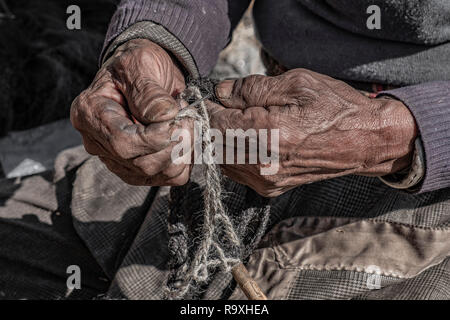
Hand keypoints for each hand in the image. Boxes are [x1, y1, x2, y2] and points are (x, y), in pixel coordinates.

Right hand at [71, 39, 191, 185]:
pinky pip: (166, 178)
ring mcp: (116, 159)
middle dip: (172, 144)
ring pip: (155, 174)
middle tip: (187, 118)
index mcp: (90, 113)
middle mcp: (98, 142)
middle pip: (140, 164)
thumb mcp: (141, 64)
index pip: (122, 142)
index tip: (176, 116)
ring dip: (181, 152)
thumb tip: (165, 117)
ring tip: (186, 124)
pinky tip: (184, 139)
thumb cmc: (139, 65)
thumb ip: (149, 92)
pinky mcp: (137, 169)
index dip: (155, 137)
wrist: (147, 74)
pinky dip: (184, 161)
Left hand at [208, 69, 417, 196]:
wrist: (364, 141)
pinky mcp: (270, 188)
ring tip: (237, 120)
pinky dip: (233, 153)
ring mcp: (266, 180)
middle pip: (214, 144)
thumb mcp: (296, 84)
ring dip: (221, 139)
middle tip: (223, 106)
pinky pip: (236, 170)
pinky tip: (248, 138)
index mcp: (269, 134)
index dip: (208, 108)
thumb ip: (252, 88)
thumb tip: (220, 93)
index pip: (216, 124)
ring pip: (221, 159)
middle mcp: (264, 164)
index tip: (211, 97)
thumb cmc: (334, 108)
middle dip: (213, 124)